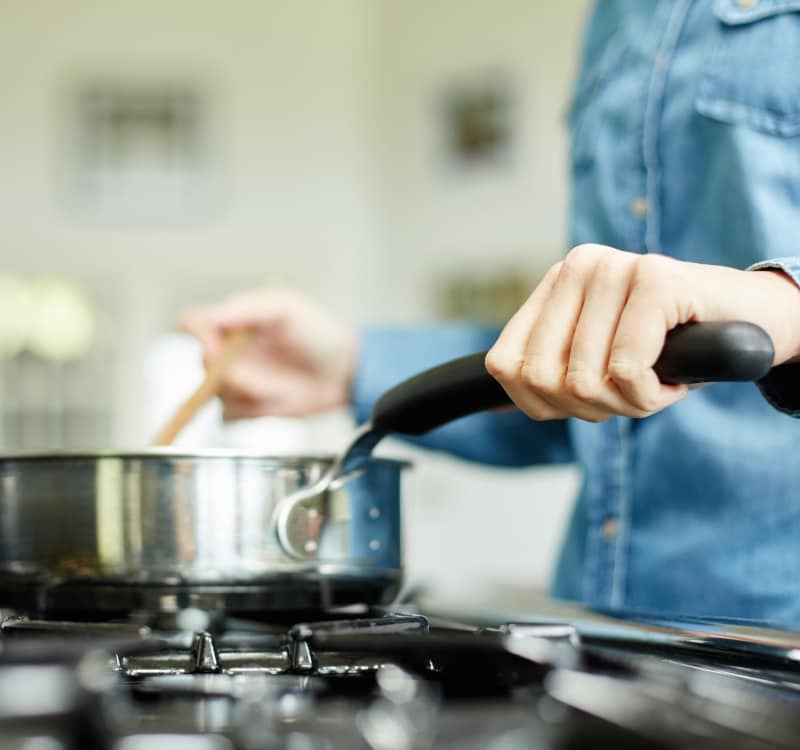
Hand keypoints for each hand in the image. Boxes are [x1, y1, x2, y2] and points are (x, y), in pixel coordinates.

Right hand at [179, 287, 357, 419]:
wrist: (345, 371)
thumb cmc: (320, 332)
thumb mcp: (287, 306)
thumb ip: (246, 307)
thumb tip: (210, 317)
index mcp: (234, 322)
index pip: (193, 323)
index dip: (196, 334)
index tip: (215, 346)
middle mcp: (229, 352)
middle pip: (202, 363)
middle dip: (232, 372)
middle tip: (258, 375)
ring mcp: (238, 380)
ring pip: (215, 393)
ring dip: (247, 392)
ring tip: (279, 387)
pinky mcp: (248, 407)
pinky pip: (230, 415)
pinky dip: (251, 411)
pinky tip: (277, 401)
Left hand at [485, 245, 799, 421]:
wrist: (750, 322)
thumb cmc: (668, 346)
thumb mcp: (596, 359)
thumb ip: (548, 369)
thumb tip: (491, 399)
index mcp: (553, 285)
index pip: (504, 365)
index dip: (539, 403)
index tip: (582, 402)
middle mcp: (577, 267)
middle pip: (541, 378)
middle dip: (588, 407)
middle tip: (628, 394)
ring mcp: (614, 268)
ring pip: (583, 380)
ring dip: (626, 405)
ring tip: (655, 382)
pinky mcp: (654, 279)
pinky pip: (626, 372)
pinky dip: (650, 396)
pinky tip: (673, 379)